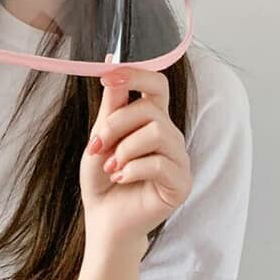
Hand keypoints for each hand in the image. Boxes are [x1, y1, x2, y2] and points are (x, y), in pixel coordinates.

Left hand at [79, 65, 193, 255]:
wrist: (103, 218)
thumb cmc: (102, 177)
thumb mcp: (101, 134)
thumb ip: (111, 103)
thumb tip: (111, 61)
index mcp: (152, 119)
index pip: (157, 84)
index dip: (136, 74)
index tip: (107, 76)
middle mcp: (170, 134)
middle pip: (150, 108)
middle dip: (116, 125)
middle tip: (98, 146)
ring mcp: (178, 158)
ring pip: (156, 132)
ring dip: (124, 149)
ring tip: (111, 166)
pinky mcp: (181, 183)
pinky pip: (159, 163)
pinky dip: (132, 169)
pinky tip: (122, 179)